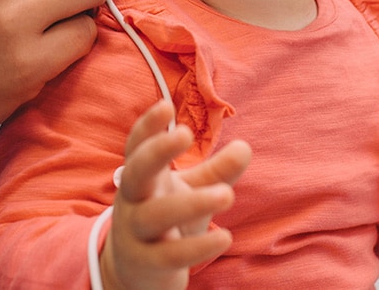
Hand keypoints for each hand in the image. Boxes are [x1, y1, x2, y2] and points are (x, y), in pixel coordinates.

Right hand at [102, 100, 251, 289]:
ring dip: (191, 203)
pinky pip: (169, 255)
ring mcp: (135, 232)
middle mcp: (133, 200)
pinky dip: (197, 247)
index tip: (166, 106)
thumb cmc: (167, 221)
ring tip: (227, 194)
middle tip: (185, 133)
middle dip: (157, 151)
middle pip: (136, 171)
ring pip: (154, 215)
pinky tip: (224, 236)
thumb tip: (245, 146)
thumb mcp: (190, 191)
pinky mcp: (146, 263)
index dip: (147, 126)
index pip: (137, 146)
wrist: (137, 272)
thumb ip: (217, 171)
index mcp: (142, 177)